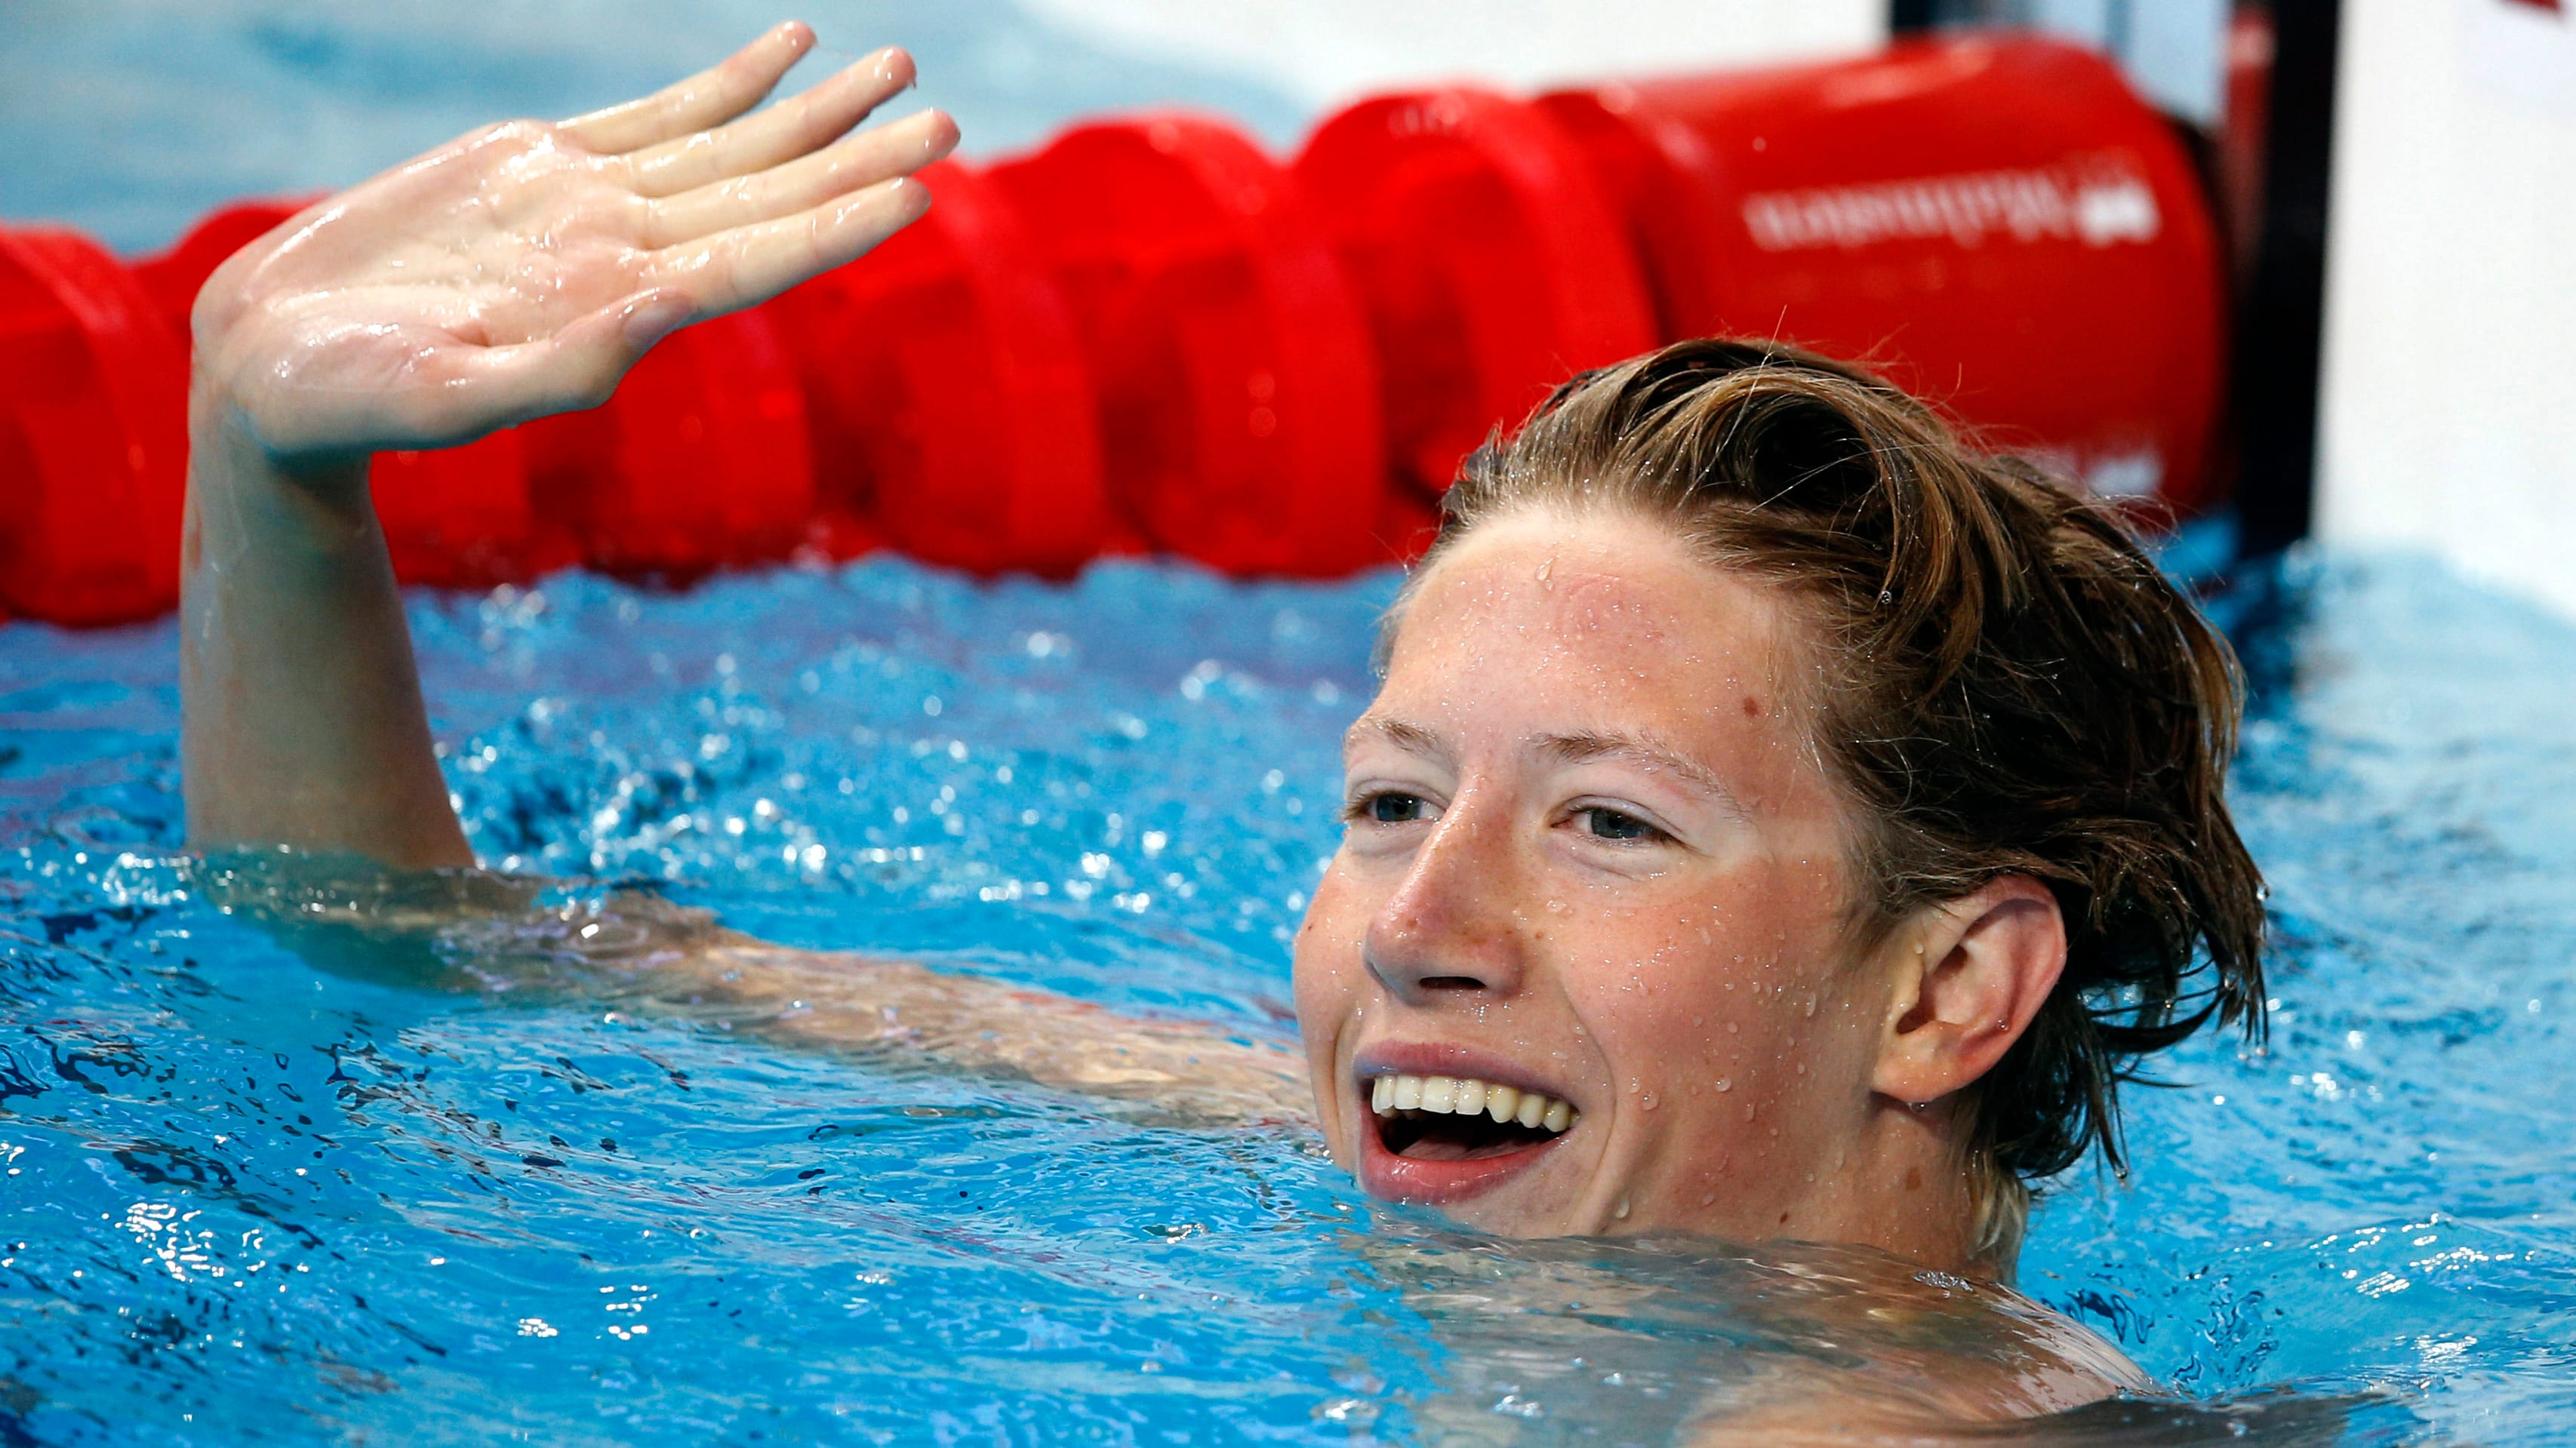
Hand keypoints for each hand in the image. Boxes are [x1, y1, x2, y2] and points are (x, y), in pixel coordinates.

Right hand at [189, 22, 956, 472]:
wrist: (272, 366)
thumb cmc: (347, 403)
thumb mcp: (448, 395)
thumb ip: (557, 364)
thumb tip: (657, 314)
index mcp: (618, 314)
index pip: (756, 264)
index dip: (836, 225)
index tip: (915, 192)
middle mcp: (624, 255)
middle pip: (769, 198)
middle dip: (857, 155)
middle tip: (944, 118)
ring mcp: (589, 205)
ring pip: (733, 148)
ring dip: (818, 111)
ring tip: (901, 71)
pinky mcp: (540, 163)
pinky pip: (661, 113)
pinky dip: (731, 82)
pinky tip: (792, 49)